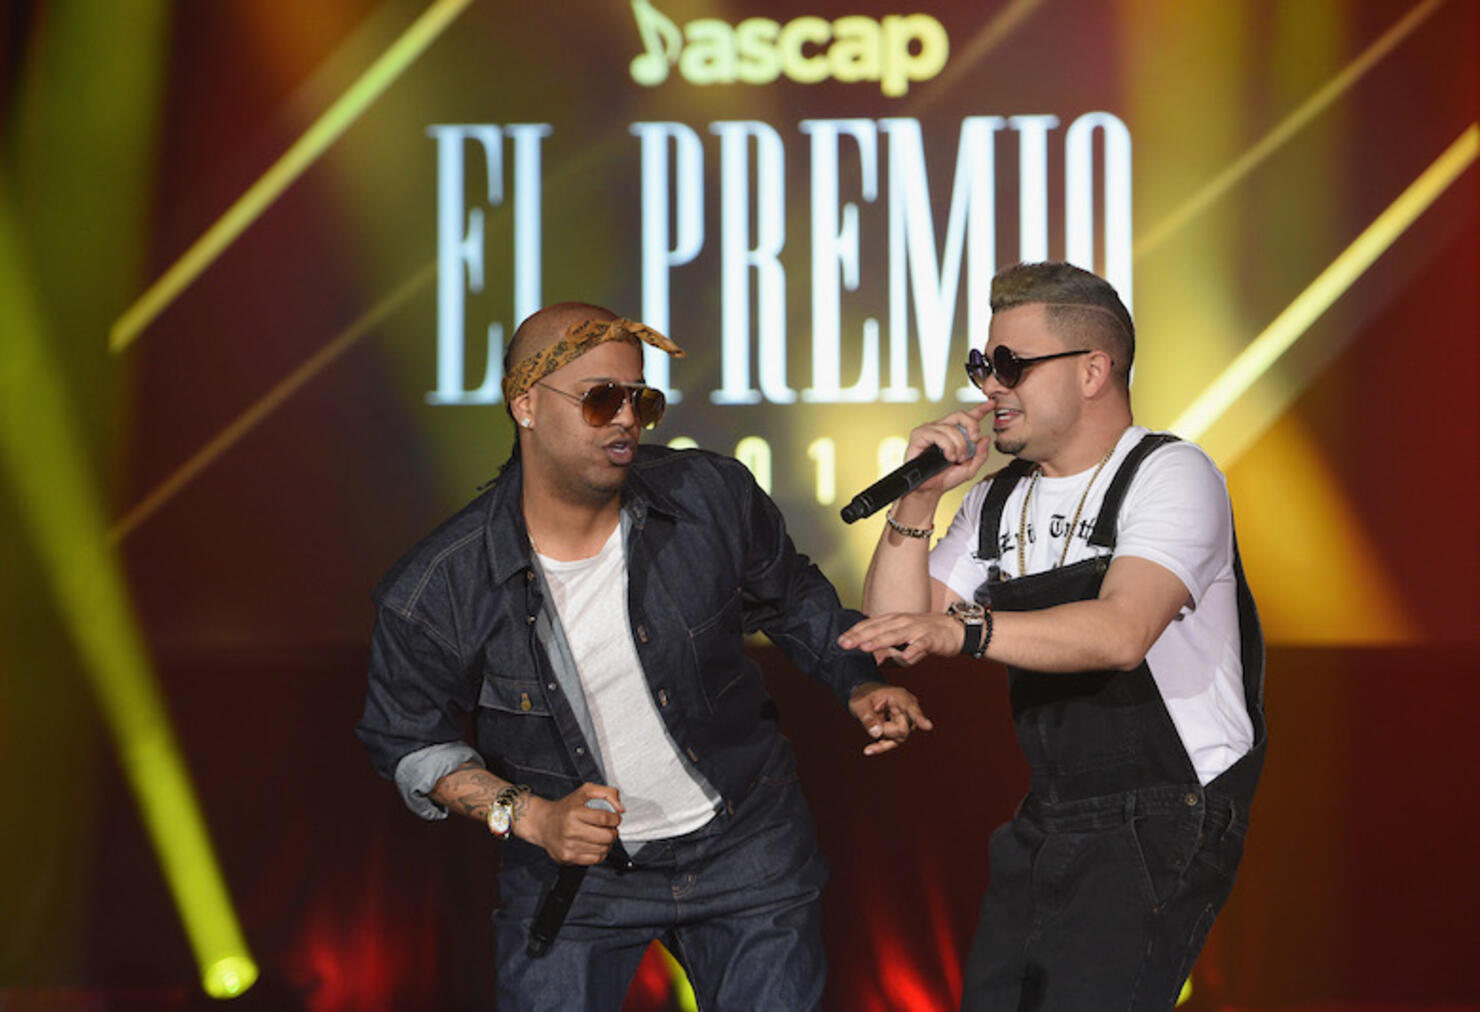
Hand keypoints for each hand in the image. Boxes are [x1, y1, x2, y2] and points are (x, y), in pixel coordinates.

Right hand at [519, 783, 623, 864]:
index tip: (614, 818)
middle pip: (606, 836)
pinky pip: (594, 860)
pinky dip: (601, 853)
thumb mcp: (585, 791)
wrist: (543, 823)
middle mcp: (570, 829)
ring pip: (602, 849)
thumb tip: (621, 809)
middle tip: (611, 829)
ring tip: (603, 836)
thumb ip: (607, 793)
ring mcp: (568, 845)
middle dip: (614, 832)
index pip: (605, 818)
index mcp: (575, 811)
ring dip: (608, 843)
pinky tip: (596, 845)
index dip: (615, 819)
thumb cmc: (567, 807)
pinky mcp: (567, 857)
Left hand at [839, 612, 966, 666]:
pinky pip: (922, 644)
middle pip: (878, 629)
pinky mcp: (931, 638)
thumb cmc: (925, 634)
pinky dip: (914, 650)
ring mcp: (917, 629)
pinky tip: (906, 657)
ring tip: (866, 648)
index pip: (871, 625)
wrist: (954, 630)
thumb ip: (888, 648)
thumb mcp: (903, 638)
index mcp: (894, 621)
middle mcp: (903, 622)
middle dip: (860, 636)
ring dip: (880, 641)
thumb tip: (873, 658)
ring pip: (896, 635)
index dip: (855, 632)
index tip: (840, 641)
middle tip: (844, 644)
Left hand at [847, 681, 933, 755]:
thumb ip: (867, 717)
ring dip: (882, 736)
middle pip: (903, 730)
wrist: (864, 697)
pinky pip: (893, 743)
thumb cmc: (863, 696)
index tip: (928, 726)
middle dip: (885, 729)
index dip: (920, 719)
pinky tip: (868, 750)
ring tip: (867, 722)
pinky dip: (881, 746)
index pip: (912, 710)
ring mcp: (906, 722)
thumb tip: (876, 734)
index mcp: (901, 698)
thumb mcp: (860, 703)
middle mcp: (908, 711)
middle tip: (872, 715)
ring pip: (899, 739)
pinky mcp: (899, 732)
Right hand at [898, 404, 994, 499]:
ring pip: (951, 428)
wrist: (929, 490)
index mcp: (953, 435)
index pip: (968, 417)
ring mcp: (929, 430)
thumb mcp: (970, 469)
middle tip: (974, 440)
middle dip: (972, 426)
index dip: (980, 409)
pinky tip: (947, 456)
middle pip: (960, 415)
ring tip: (956, 458)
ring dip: (958, 445)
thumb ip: (981, 454)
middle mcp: (941, 429)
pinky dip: (947, 447)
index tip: (991, 404)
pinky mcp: (919, 435)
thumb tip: (985, 439)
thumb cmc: (944, 479)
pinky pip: (938, 434)